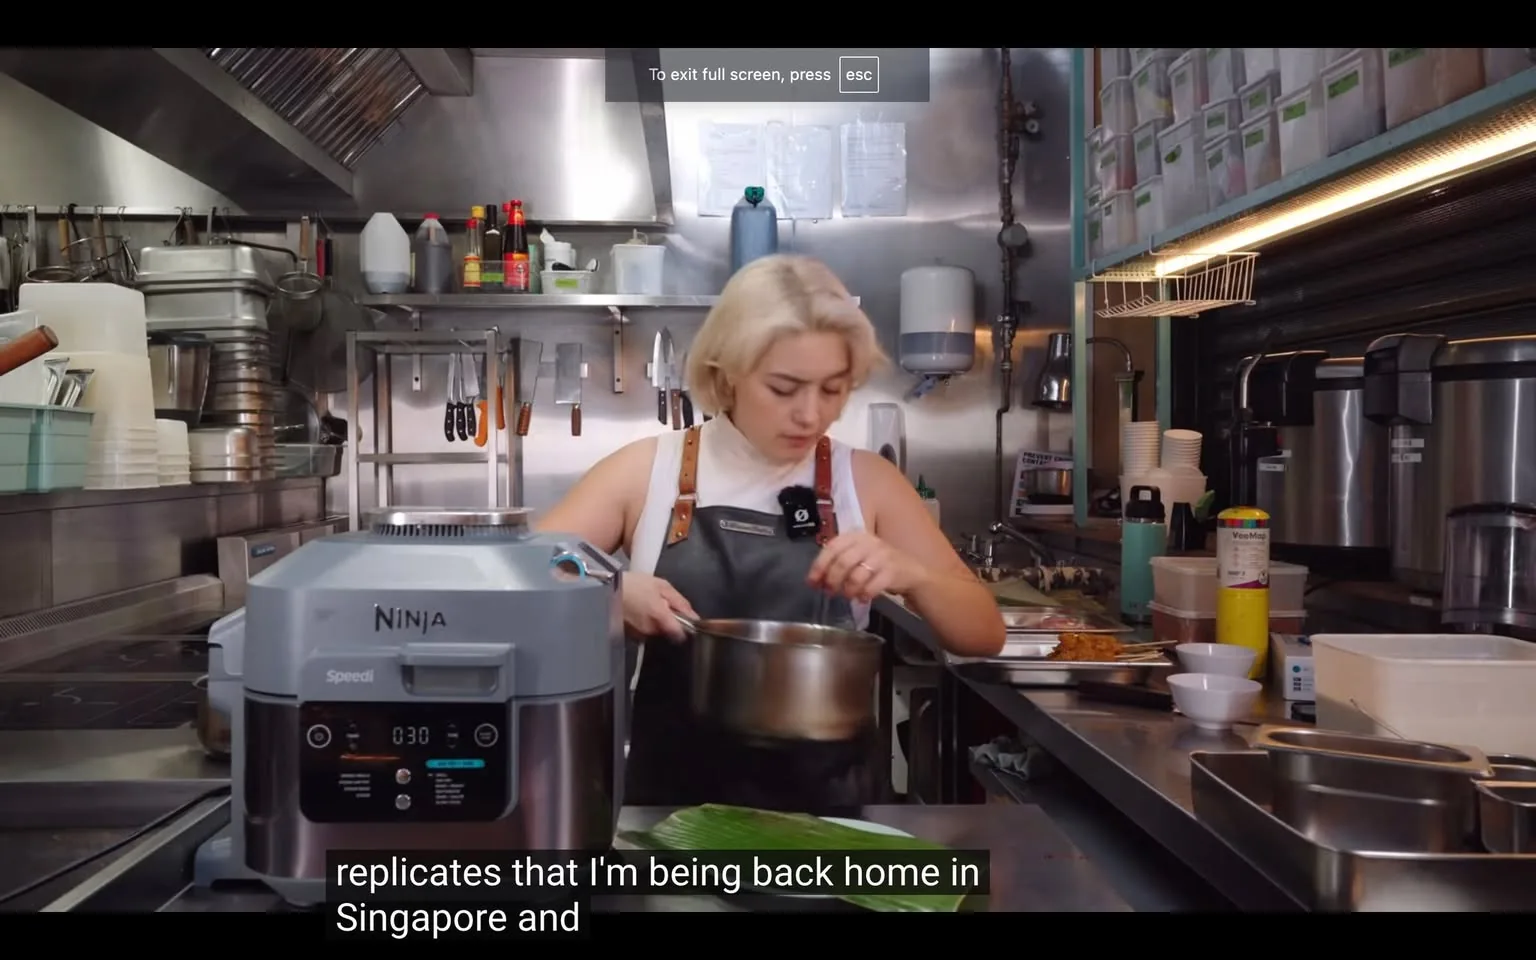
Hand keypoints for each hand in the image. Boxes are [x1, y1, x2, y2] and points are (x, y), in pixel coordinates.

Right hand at [621, 571, 697, 641]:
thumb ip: (680, 602)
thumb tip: (694, 616)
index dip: (685, 629)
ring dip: (655, 622)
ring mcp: (638, 635)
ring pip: (656, 632)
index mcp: (660, 616)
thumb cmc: (632, 584)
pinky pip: (643, 632)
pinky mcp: (629, 636)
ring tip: (646, 606)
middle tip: (660, 604)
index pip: (680, 634)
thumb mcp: (661, 585)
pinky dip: (643, 624)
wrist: (604, 589)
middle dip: (668, 621)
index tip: (685, 621)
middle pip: (668, 632)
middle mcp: (650, 630)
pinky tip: (637, 611)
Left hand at [807, 530, 929, 603]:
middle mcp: (869, 542)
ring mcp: (882, 555)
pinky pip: (872, 585)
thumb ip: (837, 564)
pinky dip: (864, 594)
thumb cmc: (879, 565)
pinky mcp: (893, 570)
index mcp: (856, 536)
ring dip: (848, 589)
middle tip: (829, 592)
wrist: (911, 572)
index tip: (812, 582)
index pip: (832, 547)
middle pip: (843, 562)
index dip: (819, 565)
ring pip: (856, 575)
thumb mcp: (858, 557)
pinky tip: (863, 598)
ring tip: (847, 596)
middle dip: (832, 580)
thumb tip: (814, 580)